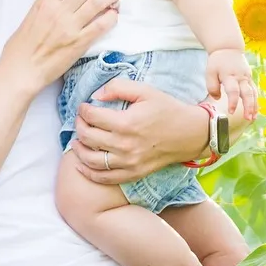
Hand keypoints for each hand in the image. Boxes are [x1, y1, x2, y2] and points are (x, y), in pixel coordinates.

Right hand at [2, 0, 121, 96]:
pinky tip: (114, 15)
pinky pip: (101, 25)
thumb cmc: (22, 46)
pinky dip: (111, 17)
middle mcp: (59, 10)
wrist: (21, 70)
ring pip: (97, 2)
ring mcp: (70, 26)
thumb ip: (48, 3)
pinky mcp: (79, 43)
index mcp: (45, 1)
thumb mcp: (32, 15)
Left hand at [71, 79, 208, 183]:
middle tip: (80, 121)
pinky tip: (81, 165)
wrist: (189, 134)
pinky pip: (104, 178)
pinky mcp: (132, 174)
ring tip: (76, 142)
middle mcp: (125, 145)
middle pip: (88, 137)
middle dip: (79, 126)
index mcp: (126, 123)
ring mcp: (128, 163)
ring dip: (78, 150)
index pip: (92, 117)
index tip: (83, 107)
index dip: (83, 110)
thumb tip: (96, 95)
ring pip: (91, 160)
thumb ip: (119, 87)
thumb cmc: (167, 110)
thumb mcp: (145, 91)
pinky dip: (88, 173)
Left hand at [207, 47, 252, 118]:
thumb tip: (218, 98)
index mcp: (230, 76)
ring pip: (253, 93)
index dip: (232, 102)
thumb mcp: (210, 72)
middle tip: (247, 118)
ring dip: (254, 106)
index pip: (233, 91)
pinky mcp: (250, 79)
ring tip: (252, 119)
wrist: (228, 48)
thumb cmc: (217, 62)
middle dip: (248, 107)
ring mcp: (247, 78)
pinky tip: (255, 112)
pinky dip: (256, 101)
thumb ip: (212, 86)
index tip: (231, 112)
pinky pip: (254, 91)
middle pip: (247, 93)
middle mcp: (240, 77)